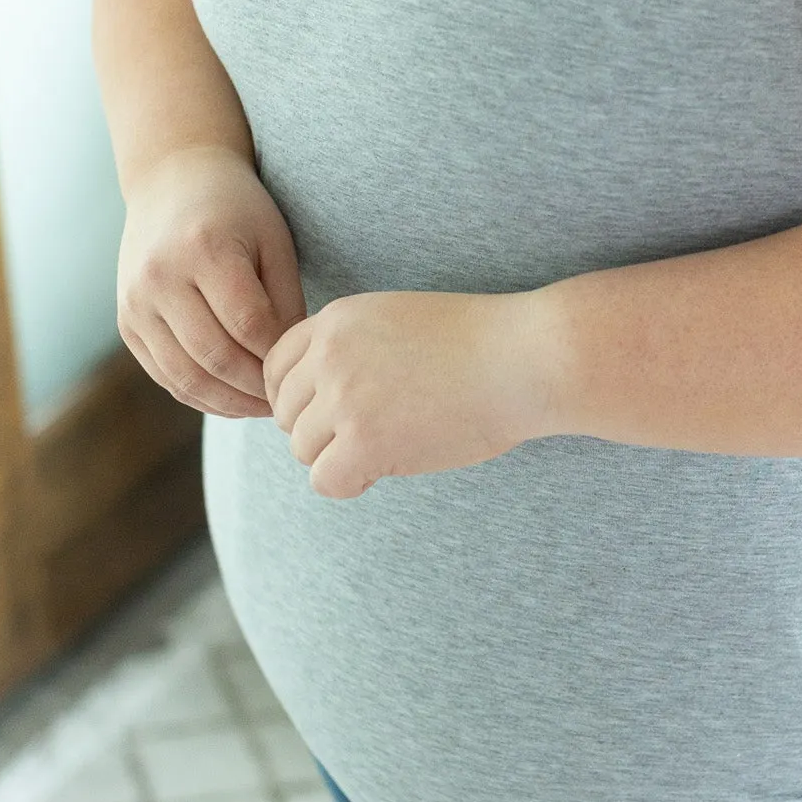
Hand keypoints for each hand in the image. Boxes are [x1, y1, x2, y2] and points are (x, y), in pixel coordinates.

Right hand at [117, 145, 306, 416]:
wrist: (172, 181)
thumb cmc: (238, 210)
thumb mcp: (274, 241)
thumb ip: (285, 300)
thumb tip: (291, 363)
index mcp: (203, 248)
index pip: (249, 324)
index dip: (280, 356)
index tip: (304, 370)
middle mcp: (161, 277)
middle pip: (215, 356)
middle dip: (257, 388)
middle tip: (290, 401)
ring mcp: (136, 303)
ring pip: (186, 376)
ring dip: (229, 403)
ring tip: (265, 408)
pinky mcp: (127, 323)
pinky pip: (165, 375)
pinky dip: (200, 396)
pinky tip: (232, 400)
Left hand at [262, 288, 552, 497]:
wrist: (525, 358)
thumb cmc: (479, 345)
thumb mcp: (399, 322)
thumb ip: (352, 350)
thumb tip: (314, 405)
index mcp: (337, 319)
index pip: (277, 367)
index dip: (297, 398)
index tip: (327, 414)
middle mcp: (330, 354)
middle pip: (287, 413)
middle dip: (320, 431)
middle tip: (368, 436)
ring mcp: (344, 398)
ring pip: (302, 449)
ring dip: (338, 457)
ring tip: (388, 447)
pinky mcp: (364, 441)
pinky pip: (324, 480)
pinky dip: (350, 483)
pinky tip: (384, 469)